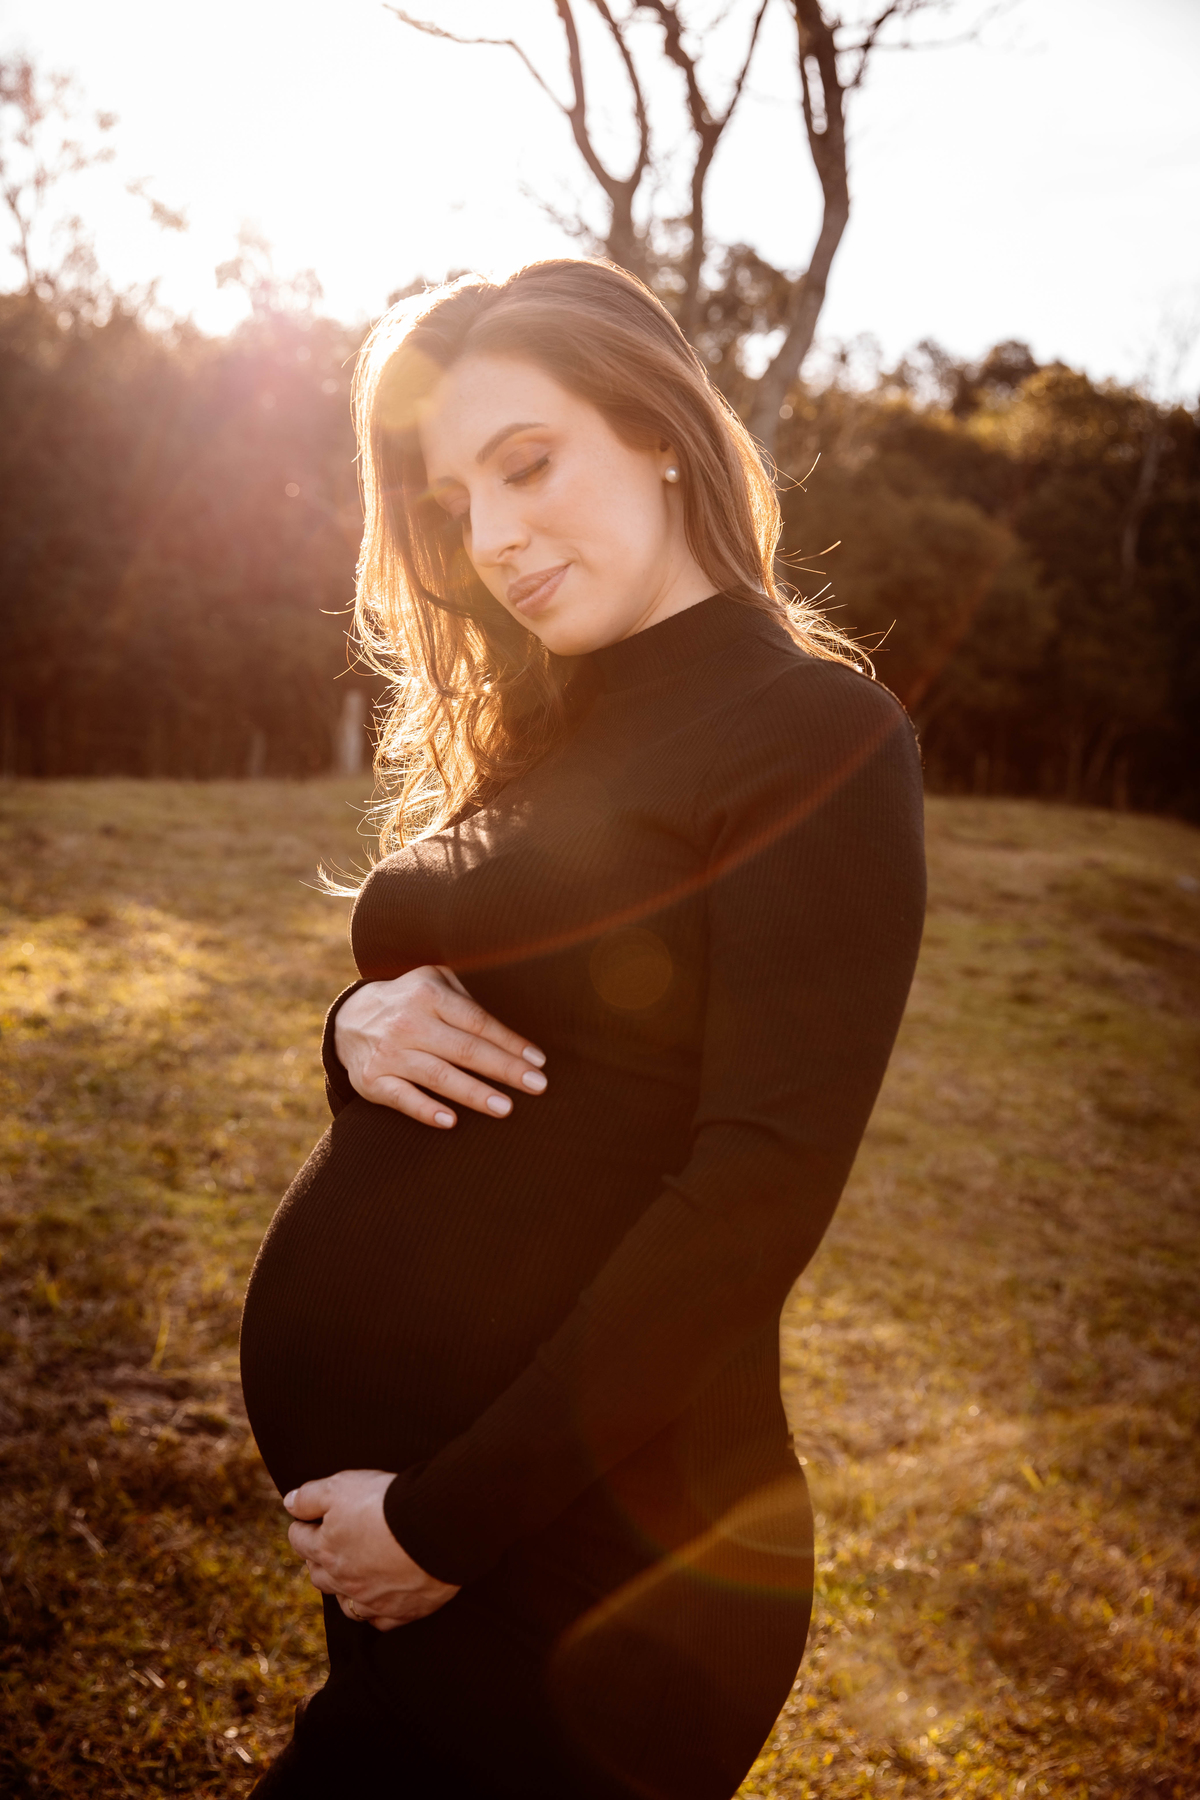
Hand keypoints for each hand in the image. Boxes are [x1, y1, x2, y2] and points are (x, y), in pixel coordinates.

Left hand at [284, 1470, 459, 1630]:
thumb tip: (289, 1503)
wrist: (436, 1529)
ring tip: (349, 1575)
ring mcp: (372, 1600)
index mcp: (326, 1550)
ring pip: (346, 1604)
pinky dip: (376, 1612)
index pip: (299, 1539)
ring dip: (343, 1590)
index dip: (302, 1525)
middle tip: (327, 1545)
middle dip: (318, 1559)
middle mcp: (344, 1581)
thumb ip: (310, 1496)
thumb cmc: (387, 1504)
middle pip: (318, 1575)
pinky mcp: (401, 1611)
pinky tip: (380, 1600)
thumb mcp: (341, 1486)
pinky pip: (380, 1620)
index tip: (308, 1518)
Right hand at [334, 964, 546, 1128]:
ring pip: (439, 1076)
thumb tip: (509, 1033)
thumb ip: (466, 998)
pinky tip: (451, 1121)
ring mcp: (389, 1053)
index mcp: (429, 996)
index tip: (538, 1061)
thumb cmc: (409, 1002)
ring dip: (474, 1093)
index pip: (478, 1022)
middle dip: (505, 1069)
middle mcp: (409, 1023)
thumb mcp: (433, 981)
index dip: (510, 1042)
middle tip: (538, 1086)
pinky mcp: (372, 1080)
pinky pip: (402, 1098)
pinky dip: (425, 1110)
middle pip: (465, 1049)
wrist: (349, 1019)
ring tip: (506, 1108)